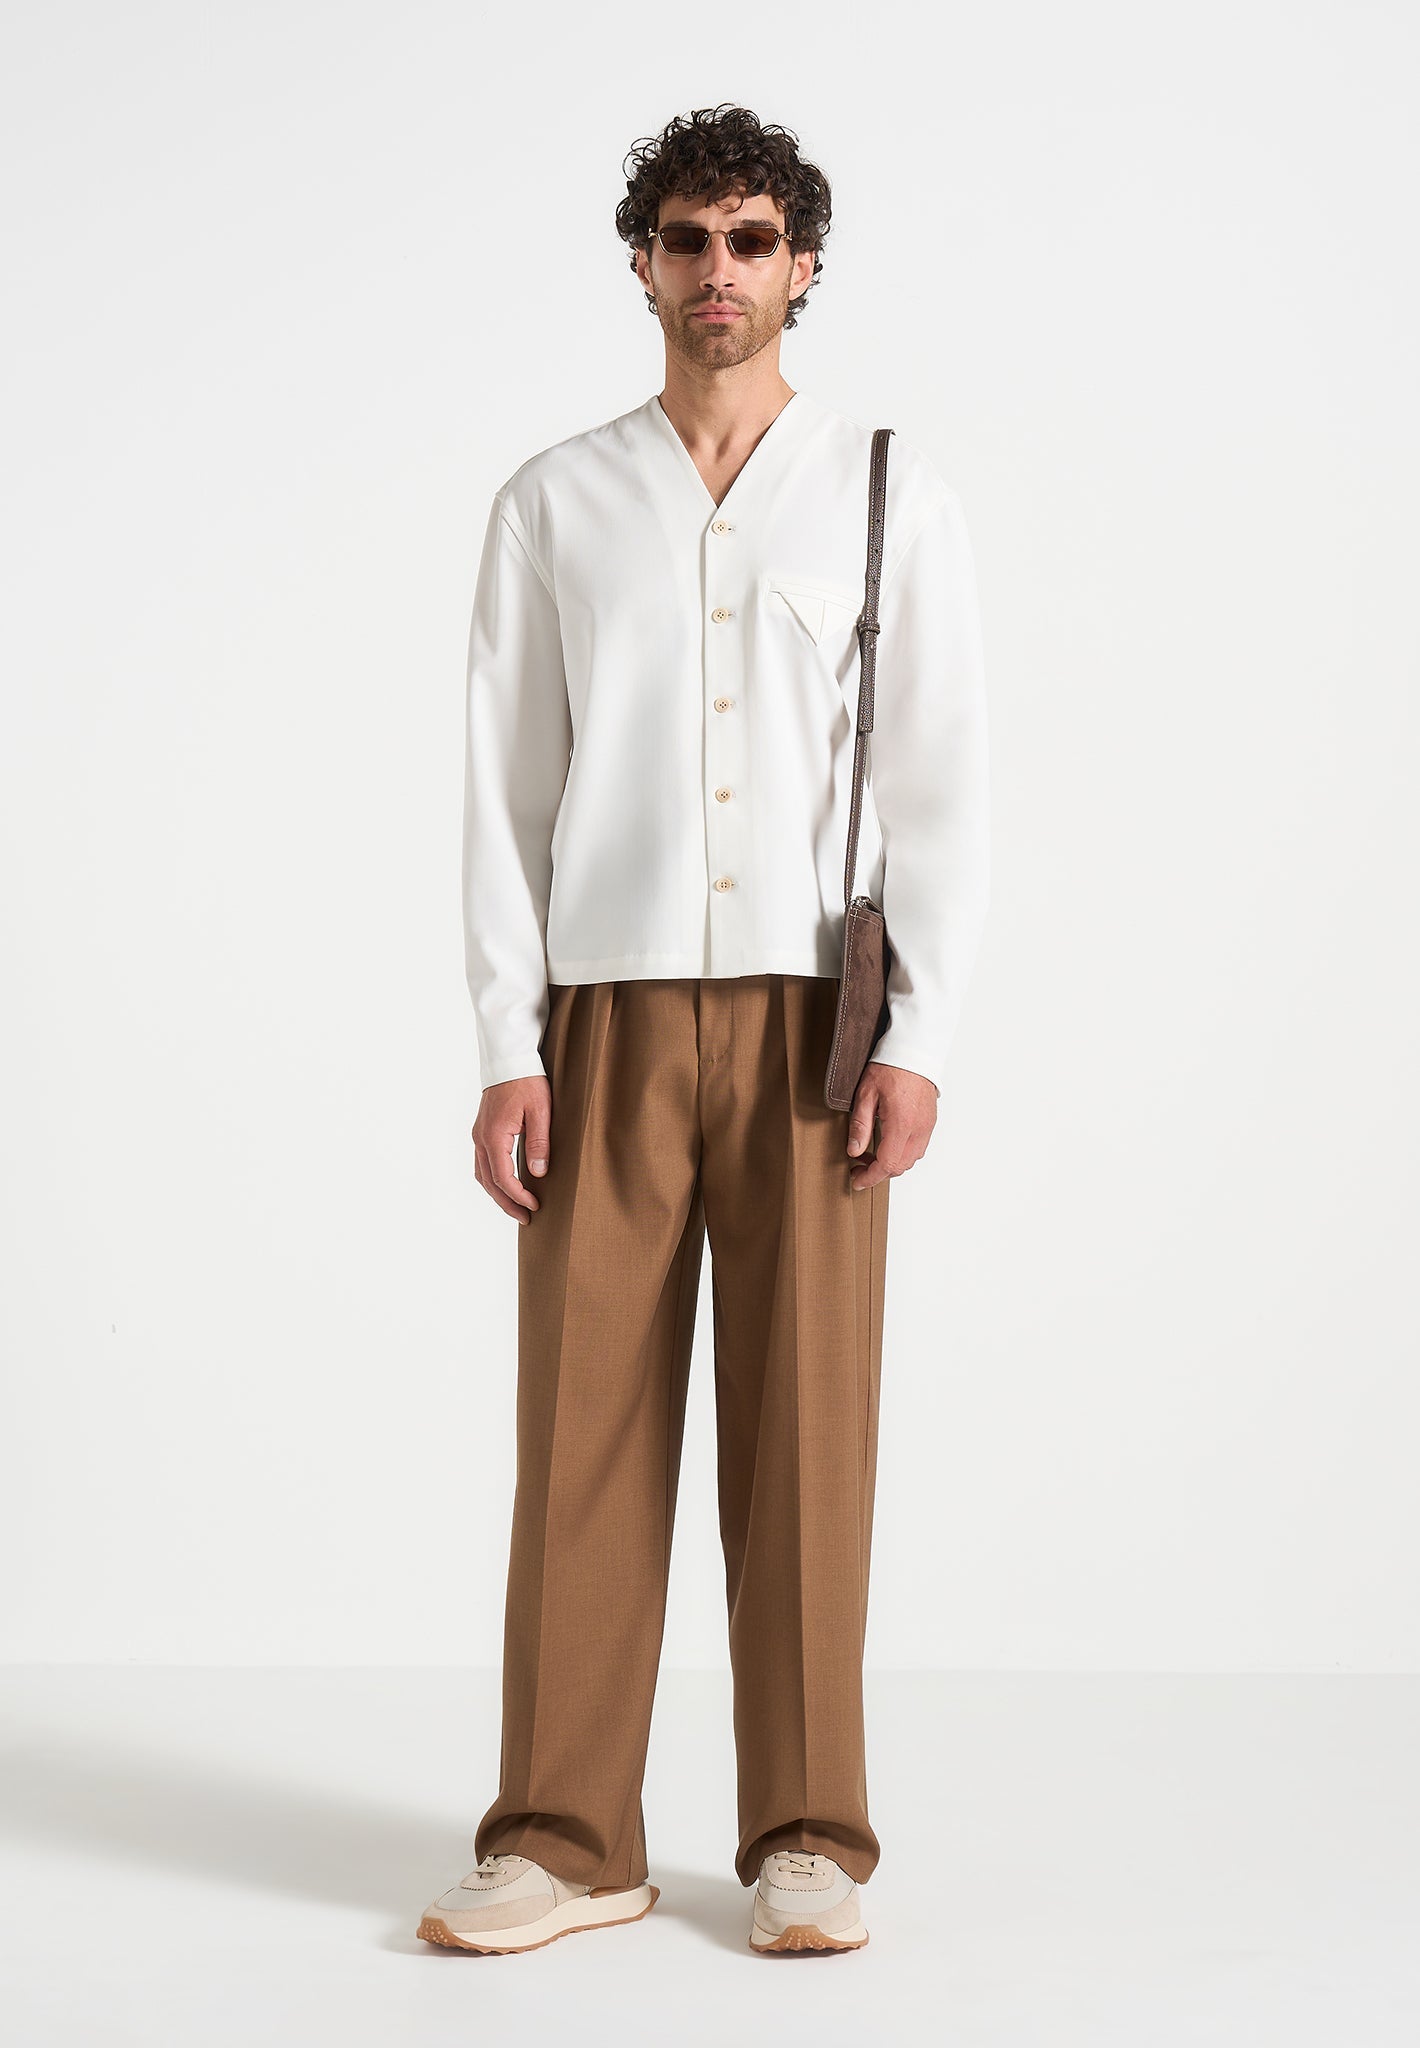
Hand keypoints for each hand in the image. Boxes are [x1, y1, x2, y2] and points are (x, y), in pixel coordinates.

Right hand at [472, 1076, 551, 1223]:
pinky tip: (505, 1185)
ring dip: (498, 1194)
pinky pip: (482, 1163)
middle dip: (507, 1203)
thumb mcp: (540, 1111)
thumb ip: (538, 1143)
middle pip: (489, 1182)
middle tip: (525, 1218)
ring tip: (516, 1207)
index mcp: (494, 1136)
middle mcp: (481, 1138)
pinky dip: (492, 1179)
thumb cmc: (527, 1081)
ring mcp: (479, 1134)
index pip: (503, 1178)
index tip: (535, 1206)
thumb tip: (539, 1173)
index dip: (518, 1196)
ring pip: (482, 1174)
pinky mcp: (482, 1131)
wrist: (509, 1059)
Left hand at [846, 1062, 937, 1189]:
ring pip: (911, 1159)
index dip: (870, 1177)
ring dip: (891, 1162)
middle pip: (900, 1166)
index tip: (857, 1180)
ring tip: (870, 1152)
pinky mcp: (929, 1121)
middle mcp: (918, 1129)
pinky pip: (918, 1147)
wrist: (913, 1051)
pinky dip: (902, 1152)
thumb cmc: (890, 1067)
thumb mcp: (866, 1094)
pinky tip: (887, 1142)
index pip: (887, 1164)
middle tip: (858, 1164)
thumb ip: (860, 1125)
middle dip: (878, 1171)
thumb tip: (854, 1150)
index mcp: (901, 1125)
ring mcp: (927, 1126)